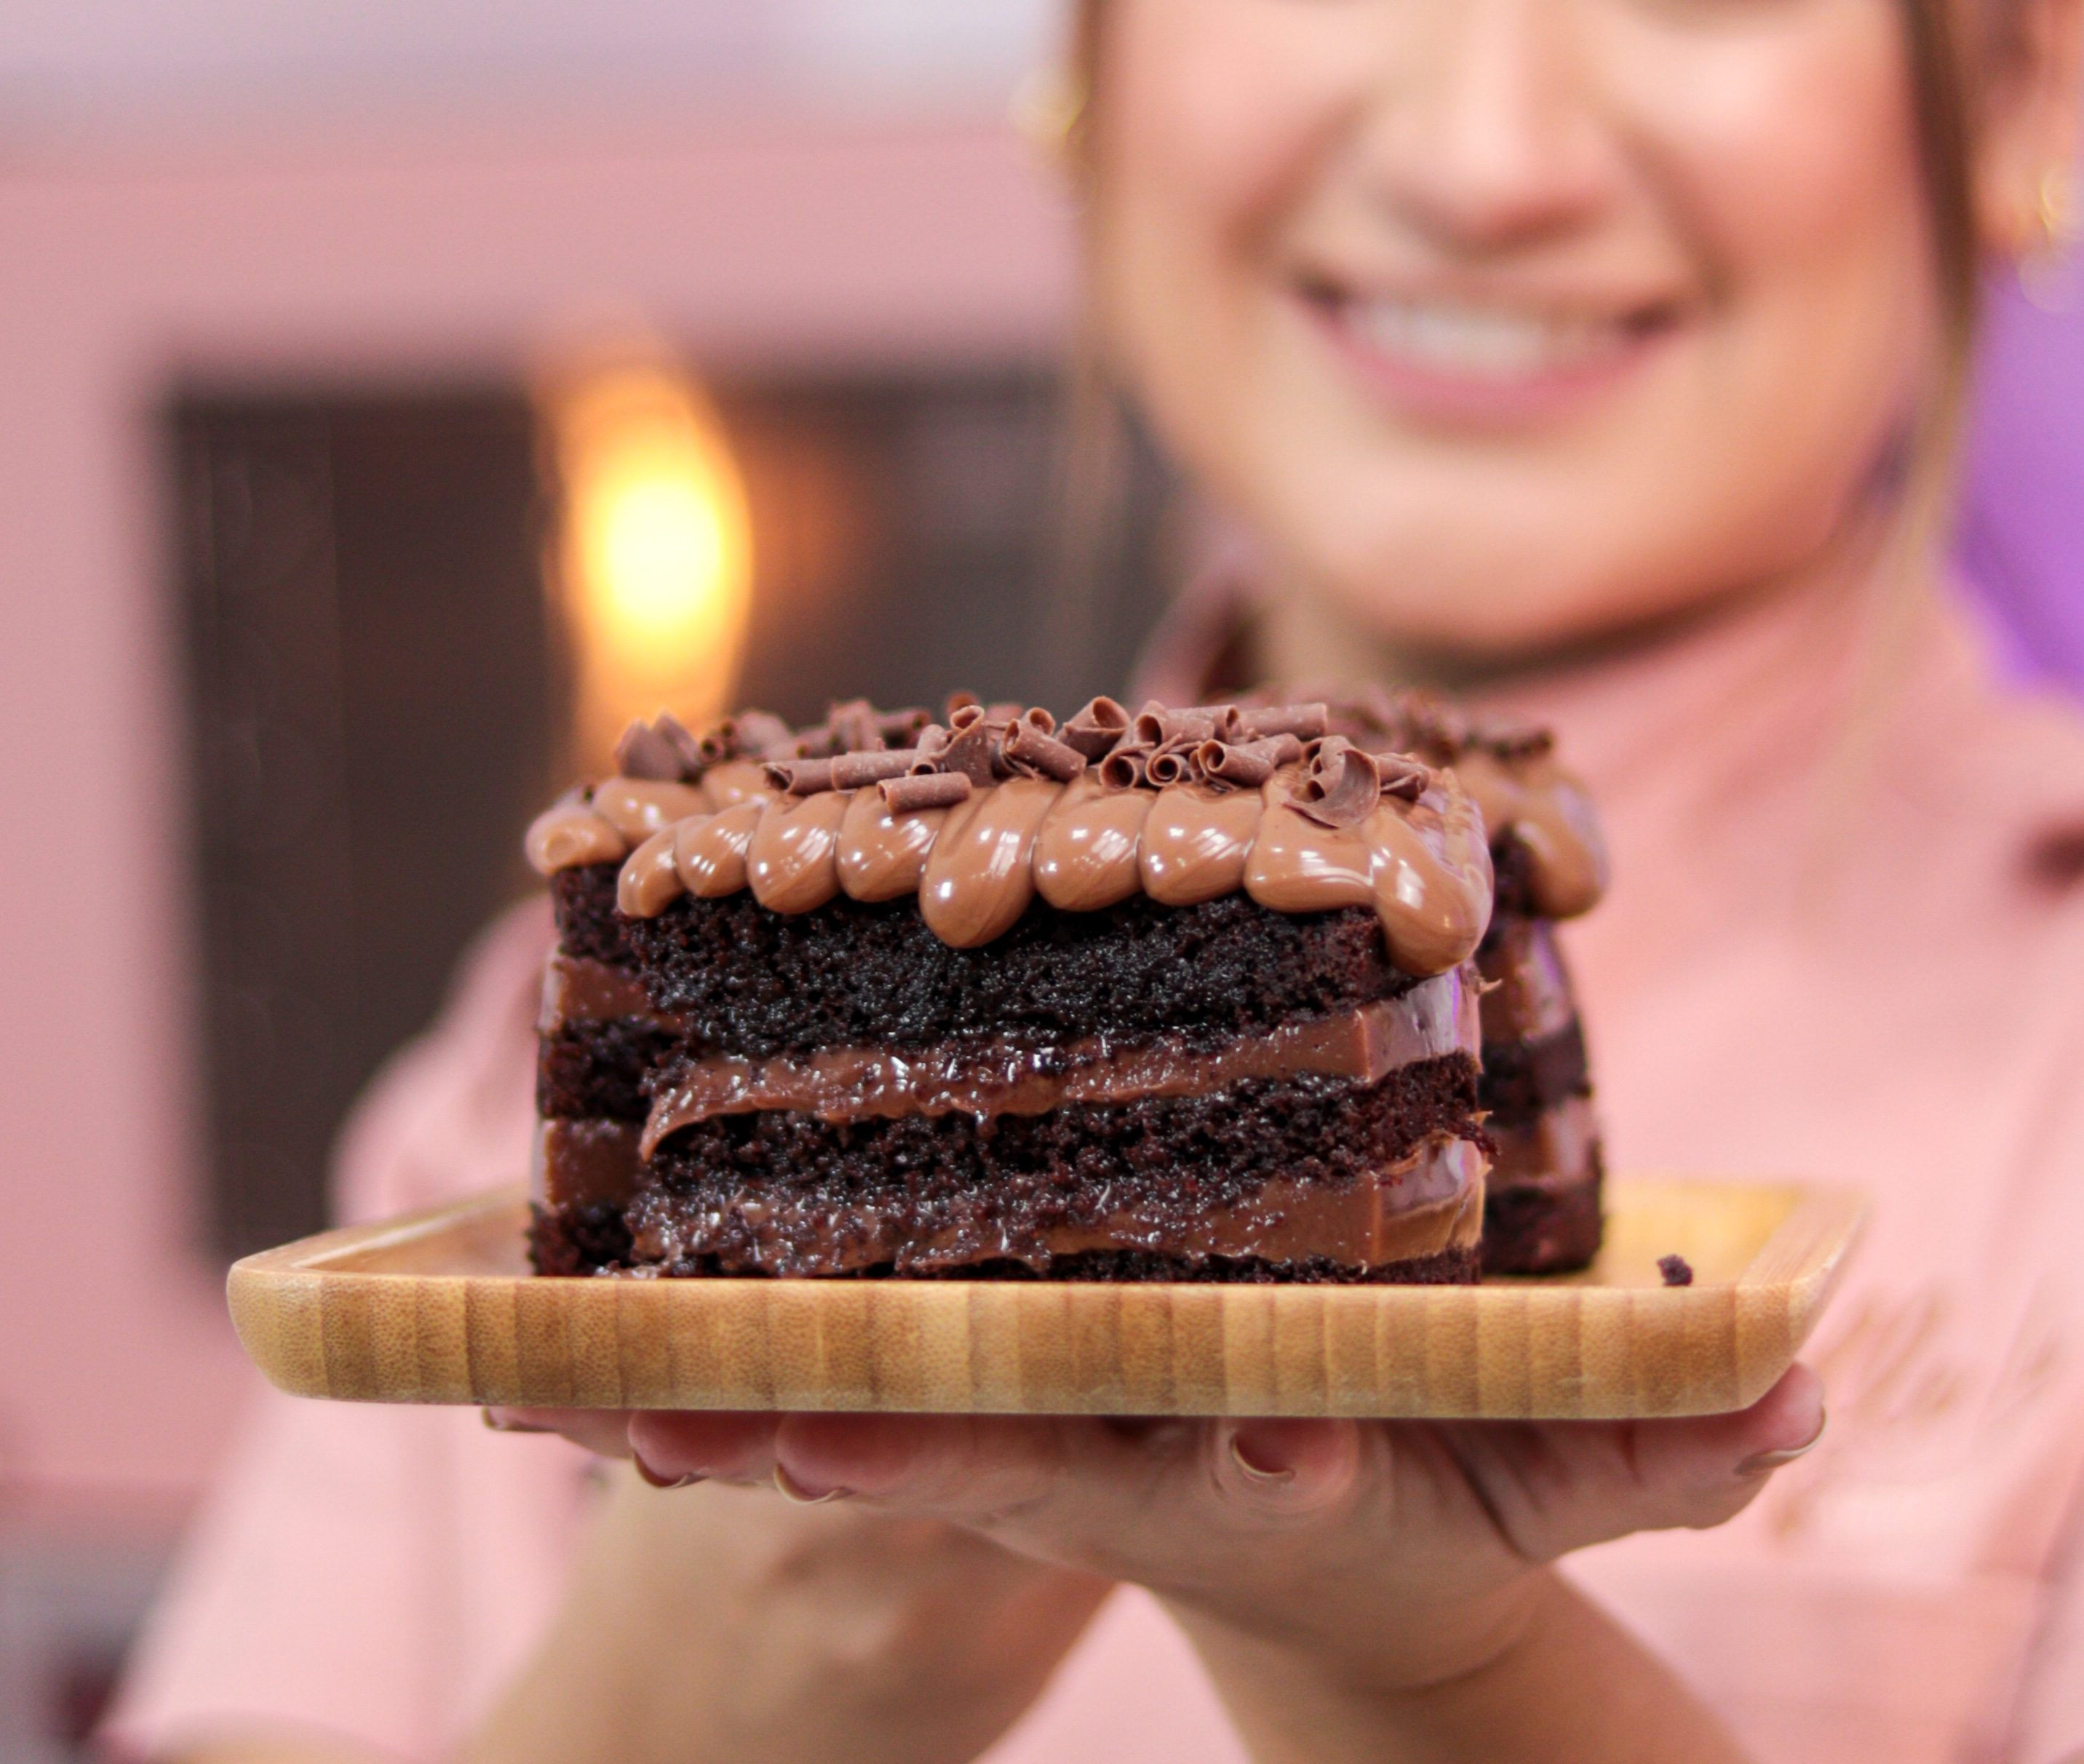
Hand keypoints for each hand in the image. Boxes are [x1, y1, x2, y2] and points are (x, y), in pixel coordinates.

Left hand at [499, 1367, 1820, 1762]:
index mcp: (1227, 1467)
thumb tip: (1793, 1406)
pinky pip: (828, 1376)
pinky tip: (594, 1344)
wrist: (1325, 1548)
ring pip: (855, 1421)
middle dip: (830, 1442)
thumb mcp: (1537, 1484)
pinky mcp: (980, 1383)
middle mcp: (1104, 1455)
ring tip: (565, 1393)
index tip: (1163, 1435)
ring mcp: (1026, 1428)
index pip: (1174, 1469)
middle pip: (956, 1451)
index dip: (1162, 1460)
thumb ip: (1645, 1452)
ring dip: (719, 1414)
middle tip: (673, 1429)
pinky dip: (722, 1368)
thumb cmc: (1420, 1507)